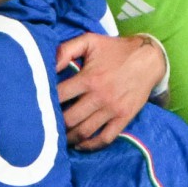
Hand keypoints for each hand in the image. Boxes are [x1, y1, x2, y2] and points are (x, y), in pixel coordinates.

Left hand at [54, 32, 166, 149]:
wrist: (149, 58)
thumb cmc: (115, 49)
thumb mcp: (89, 41)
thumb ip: (66, 50)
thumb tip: (48, 65)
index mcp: (88, 78)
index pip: (59, 96)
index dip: (45, 101)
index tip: (38, 105)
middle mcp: (99, 96)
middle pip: (69, 119)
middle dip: (55, 124)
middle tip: (45, 126)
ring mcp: (112, 109)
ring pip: (85, 131)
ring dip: (69, 138)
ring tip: (58, 138)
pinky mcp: (124, 118)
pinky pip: (106, 138)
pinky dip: (91, 145)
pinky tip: (80, 145)